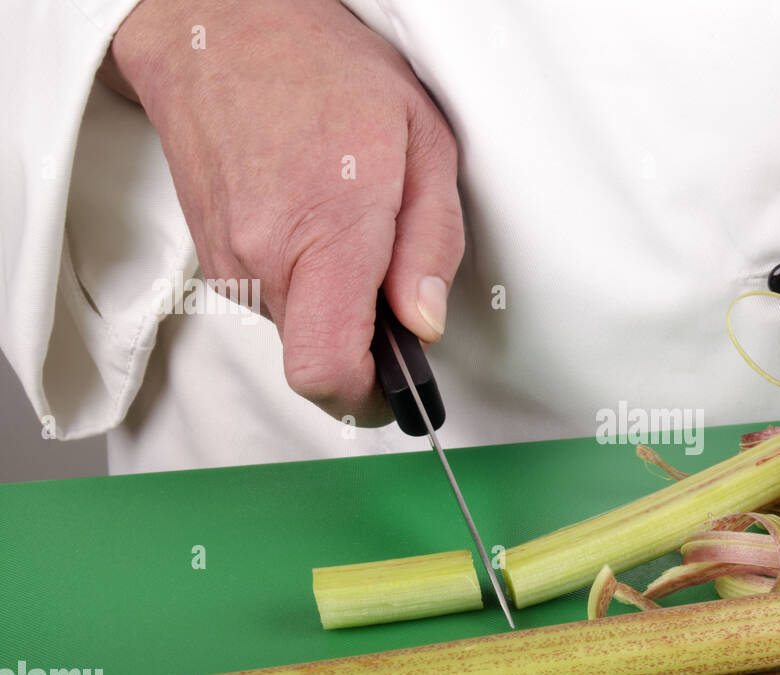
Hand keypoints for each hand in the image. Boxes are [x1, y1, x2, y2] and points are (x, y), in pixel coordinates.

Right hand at [103, 0, 463, 422]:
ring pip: (297, 330)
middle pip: (317, 360)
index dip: (368, 397)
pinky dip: (303, 281)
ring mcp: (228, 261)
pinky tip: (314, 221)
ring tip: (351, 230)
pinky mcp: (212, 258)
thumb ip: (432, 245)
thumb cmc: (325, 71)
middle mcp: (263, 260)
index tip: (398, 387)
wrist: (220, 27)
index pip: (327, 371)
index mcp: (325, 235)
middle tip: (391, 281)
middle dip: (363, 341)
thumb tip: (426, 323)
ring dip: (333, 304)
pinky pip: (272, 300)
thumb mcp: (424, 142)